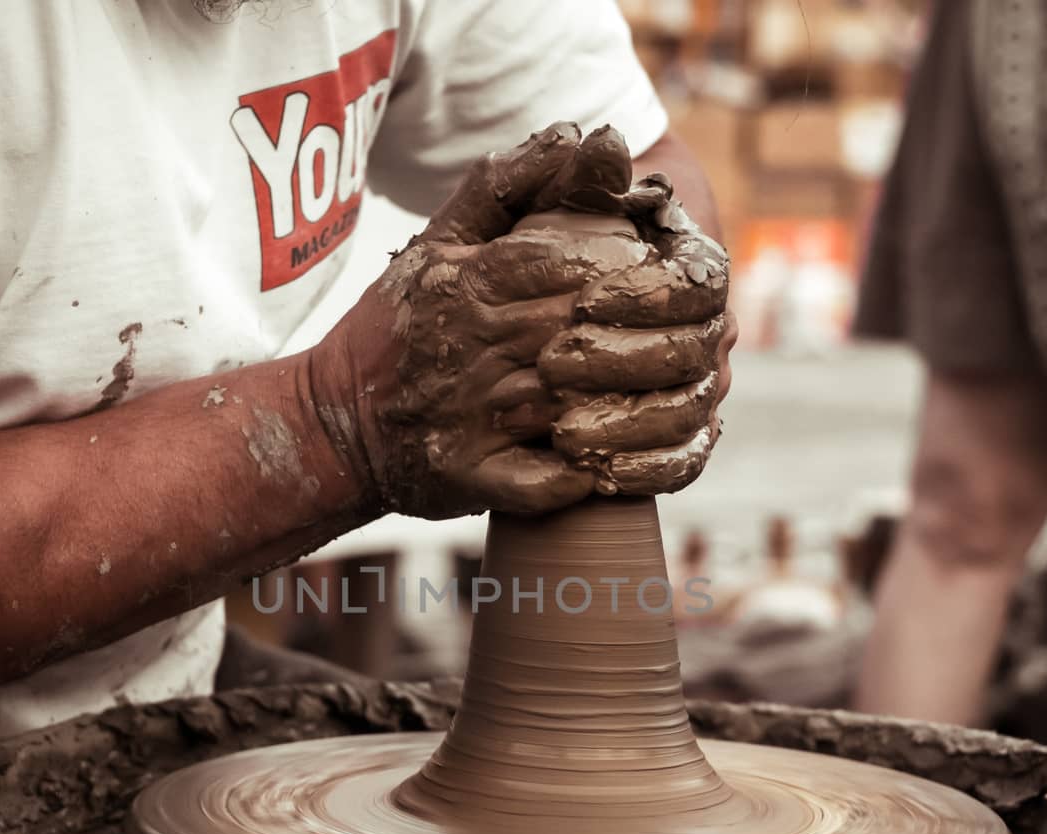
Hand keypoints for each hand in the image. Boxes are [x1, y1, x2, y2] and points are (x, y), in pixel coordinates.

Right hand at [310, 124, 730, 518]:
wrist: (333, 424)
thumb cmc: (397, 328)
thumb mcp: (441, 242)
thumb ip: (512, 185)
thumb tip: (592, 136)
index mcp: (477, 285)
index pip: (578, 266)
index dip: (640, 273)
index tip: (686, 279)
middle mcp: (478, 347)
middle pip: (591, 335)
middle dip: (658, 338)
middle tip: (713, 340)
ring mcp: (475, 417)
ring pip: (582, 410)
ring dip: (646, 411)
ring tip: (696, 404)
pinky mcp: (471, 476)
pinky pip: (549, 484)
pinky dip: (595, 480)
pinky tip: (637, 467)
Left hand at [539, 182, 732, 495]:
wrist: (554, 305)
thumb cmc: (562, 244)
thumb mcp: (557, 210)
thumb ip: (577, 177)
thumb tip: (599, 142)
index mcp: (697, 272)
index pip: (697, 285)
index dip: (646, 295)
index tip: (585, 298)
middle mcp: (710, 332)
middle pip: (692, 354)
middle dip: (622, 362)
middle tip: (553, 364)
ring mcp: (700, 389)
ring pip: (688, 414)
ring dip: (627, 423)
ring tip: (562, 429)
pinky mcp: (682, 440)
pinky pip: (682, 463)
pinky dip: (645, 470)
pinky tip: (596, 474)